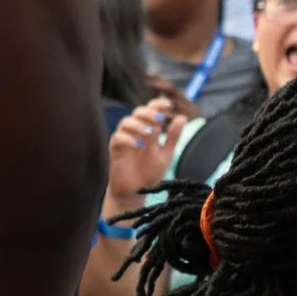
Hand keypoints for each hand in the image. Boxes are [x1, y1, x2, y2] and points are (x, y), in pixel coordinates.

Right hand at [105, 96, 185, 215]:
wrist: (136, 191)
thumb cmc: (149, 172)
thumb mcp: (166, 154)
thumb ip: (172, 137)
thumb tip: (182, 117)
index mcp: (149, 130)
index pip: (151, 110)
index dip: (158, 104)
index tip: (168, 105)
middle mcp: (135, 131)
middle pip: (137, 112)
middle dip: (148, 113)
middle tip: (159, 119)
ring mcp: (124, 139)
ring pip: (126, 122)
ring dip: (138, 124)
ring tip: (149, 133)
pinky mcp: (115, 149)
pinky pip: (118, 137)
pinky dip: (128, 139)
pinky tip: (139, 145)